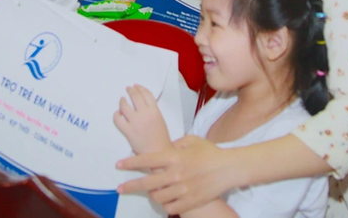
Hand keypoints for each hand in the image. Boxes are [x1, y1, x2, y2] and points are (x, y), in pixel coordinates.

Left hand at [114, 85, 171, 154]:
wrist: (158, 154)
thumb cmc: (161, 140)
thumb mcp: (160, 121)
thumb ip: (152, 111)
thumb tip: (142, 105)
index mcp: (155, 112)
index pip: (147, 94)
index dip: (140, 88)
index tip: (136, 86)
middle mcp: (145, 115)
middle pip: (135, 96)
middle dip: (131, 91)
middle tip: (128, 89)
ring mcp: (135, 122)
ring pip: (124, 106)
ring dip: (122, 101)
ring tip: (122, 100)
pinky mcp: (128, 131)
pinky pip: (118, 119)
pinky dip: (116, 115)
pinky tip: (118, 115)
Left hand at [117, 135, 234, 214]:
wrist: (229, 168)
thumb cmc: (210, 153)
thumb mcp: (191, 140)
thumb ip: (174, 144)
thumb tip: (162, 148)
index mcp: (174, 157)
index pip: (146, 160)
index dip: (130, 163)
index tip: (119, 165)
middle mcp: (176, 174)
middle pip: (146, 182)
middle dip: (130, 186)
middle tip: (120, 188)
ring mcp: (183, 189)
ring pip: (157, 197)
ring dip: (150, 195)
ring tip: (150, 192)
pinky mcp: (190, 201)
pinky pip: (170, 207)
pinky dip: (164, 205)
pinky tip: (164, 200)